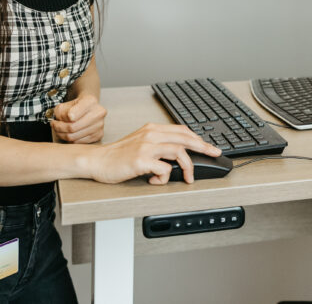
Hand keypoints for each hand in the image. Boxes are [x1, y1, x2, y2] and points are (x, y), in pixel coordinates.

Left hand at [50, 94, 106, 143]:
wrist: (89, 108)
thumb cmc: (76, 106)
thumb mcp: (65, 104)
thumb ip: (60, 112)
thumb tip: (59, 124)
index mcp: (90, 101)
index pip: (71, 115)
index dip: (61, 119)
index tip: (56, 119)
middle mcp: (98, 112)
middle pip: (72, 127)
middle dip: (59, 128)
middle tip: (54, 126)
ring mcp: (100, 125)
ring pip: (74, 137)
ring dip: (63, 135)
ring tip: (59, 130)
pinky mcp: (99, 135)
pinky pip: (79, 142)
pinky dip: (70, 140)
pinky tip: (68, 134)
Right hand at [86, 123, 221, 184]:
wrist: (97, 160)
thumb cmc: (118, 155)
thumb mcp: (140, 141)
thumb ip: (158, 143)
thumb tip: (179, 152)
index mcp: (152, 129)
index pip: (182, 130)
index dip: (198, 138)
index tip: (208, 146)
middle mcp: (151, 135)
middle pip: (185, 138)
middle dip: (203, 147)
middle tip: (214, 154)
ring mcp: (146, 147)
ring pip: (179, 152)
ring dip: (187, 167)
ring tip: (187, 177)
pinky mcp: (141, 161)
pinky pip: (164, 169)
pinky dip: (164, 178)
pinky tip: (155, 181)